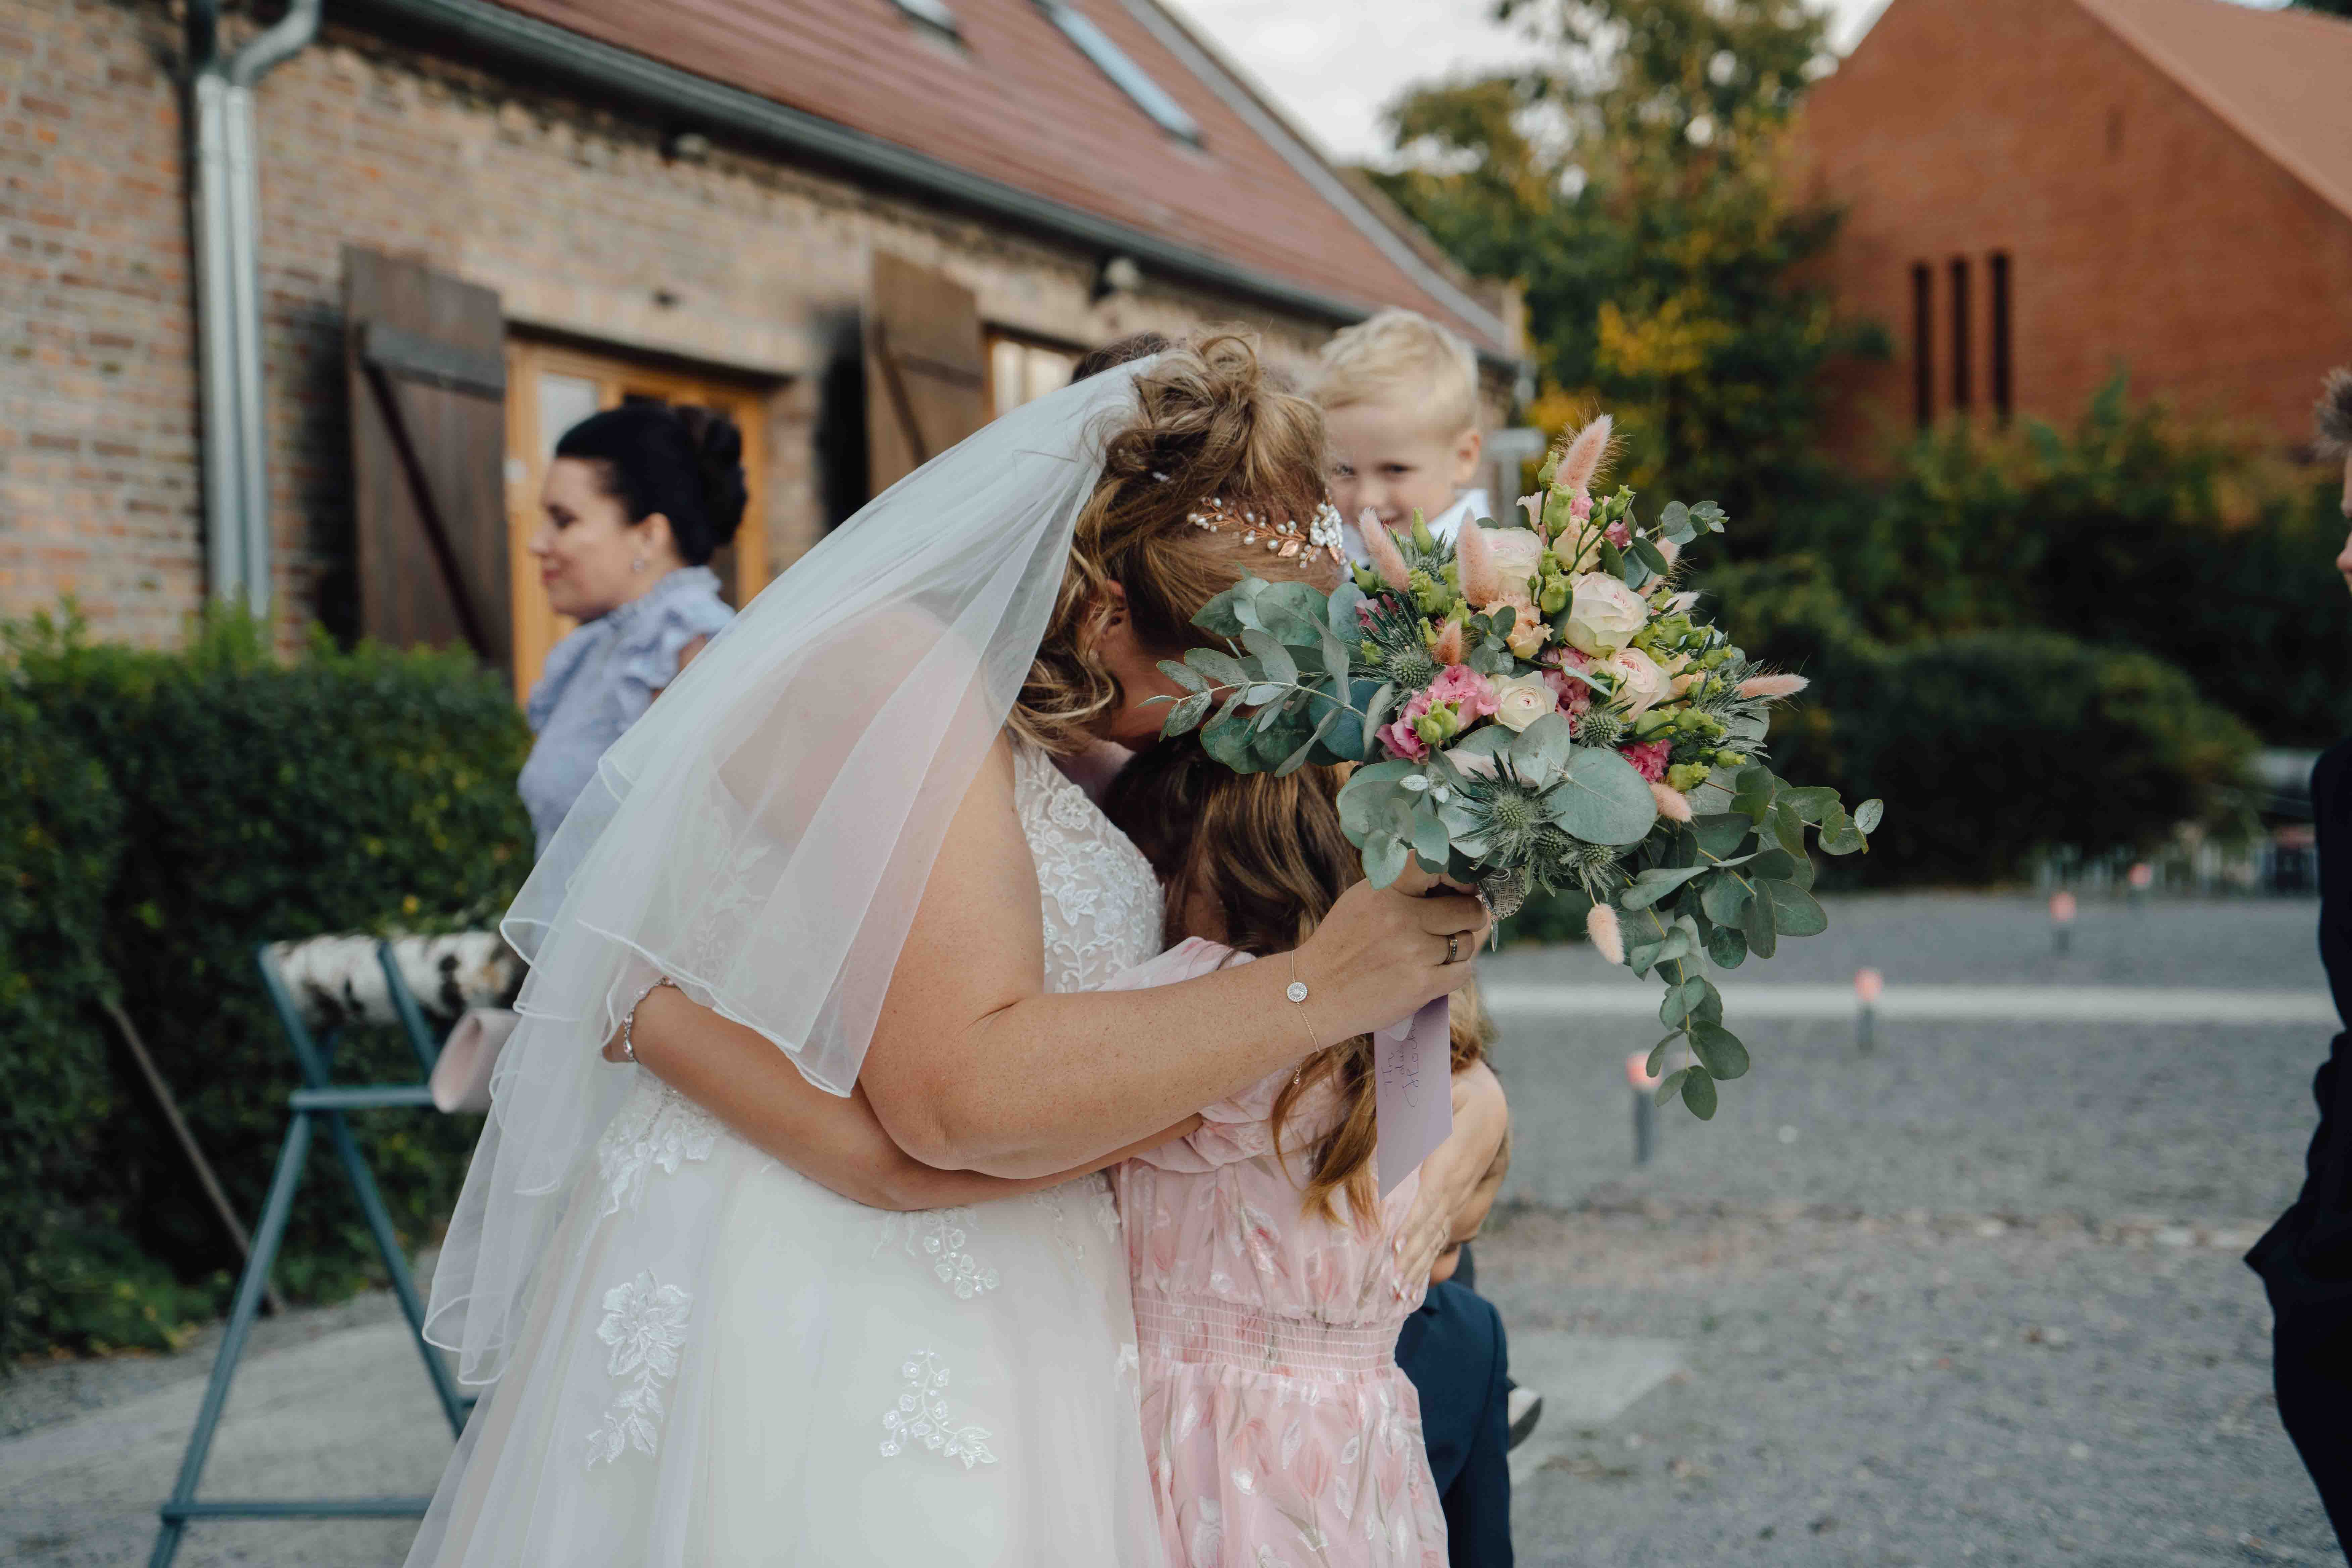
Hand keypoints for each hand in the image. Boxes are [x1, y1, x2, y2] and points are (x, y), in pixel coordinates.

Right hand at [1294, 876, 1488, 1045]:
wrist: (1314, 993)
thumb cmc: (1343, 945)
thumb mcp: (1363, 900)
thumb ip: (1405, 887)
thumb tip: (1459, 885)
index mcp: (1386, 889)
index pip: (1439, 864)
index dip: (1461, 875)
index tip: (1461, 888)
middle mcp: (1401, 917)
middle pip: (1468, 909)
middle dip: (1467, 917)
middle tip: (1453, 925)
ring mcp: (1413, 952)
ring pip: (1467, 943)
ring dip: (1458, 949)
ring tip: (1432, 953)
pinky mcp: (1421, 984)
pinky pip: (1463, 972)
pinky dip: (1455, 972)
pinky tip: (1434, 971)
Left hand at [1392, 1062, 1508, 1289]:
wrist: (1488, 1100)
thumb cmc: (1454, 1085)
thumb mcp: (1438, 1087)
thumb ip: (1420, 1109)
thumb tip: (1402, 1131)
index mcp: (1459, 1155)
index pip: (1434, 1196)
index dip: (1416, 1224)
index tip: (1397, 1248)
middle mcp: (1464, 1184)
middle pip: (1437, 1225)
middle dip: (1415, 1258)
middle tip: (1393, 1288)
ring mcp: (1465, 1198)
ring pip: (1442, 1236)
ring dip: (1421, 1266)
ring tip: (1400, 1296)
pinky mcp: (1461, 1206)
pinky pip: (1445, 1235)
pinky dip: (1429, 1259)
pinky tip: (1413, 1285)